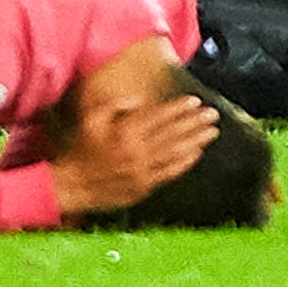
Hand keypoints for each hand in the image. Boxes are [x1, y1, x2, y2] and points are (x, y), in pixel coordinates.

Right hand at [51, 94, 219, 221]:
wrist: (74, 184)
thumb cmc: (82, 149)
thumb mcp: (92, 118)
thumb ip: (116, 104)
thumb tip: (139, 99)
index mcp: (125, 132)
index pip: (159, 116)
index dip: (179, 108)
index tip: (195, 101)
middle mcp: (137, 150)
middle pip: (173, 133)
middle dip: (194, 122)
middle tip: (212, 114)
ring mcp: (143, 170)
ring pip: (176, 152)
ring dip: (196, 141)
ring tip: (212, 131)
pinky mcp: (145, 186)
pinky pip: (170, 173)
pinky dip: (185, 162)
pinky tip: (197, 153)